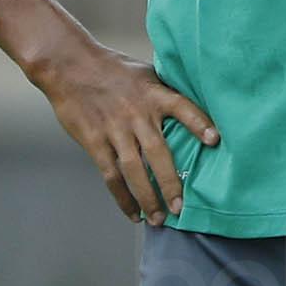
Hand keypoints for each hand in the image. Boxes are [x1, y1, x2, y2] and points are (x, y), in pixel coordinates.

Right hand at [32, 44, 217, 225]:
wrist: (70, 67)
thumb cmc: (115, 70)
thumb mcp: (147, 74)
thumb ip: (167, 94)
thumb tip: (197, 111)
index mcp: (155, 94)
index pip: (183, 108)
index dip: (199, 123)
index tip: (215, 141)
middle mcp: (137, 114)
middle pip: (157, 153)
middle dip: (171, 182)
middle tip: (182, 208)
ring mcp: (115, 129)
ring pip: (133, 170)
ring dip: (147, 197)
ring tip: (159, 219)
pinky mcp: (94, 141)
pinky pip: (110, 174)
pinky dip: (122, 196)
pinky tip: (133, 213)